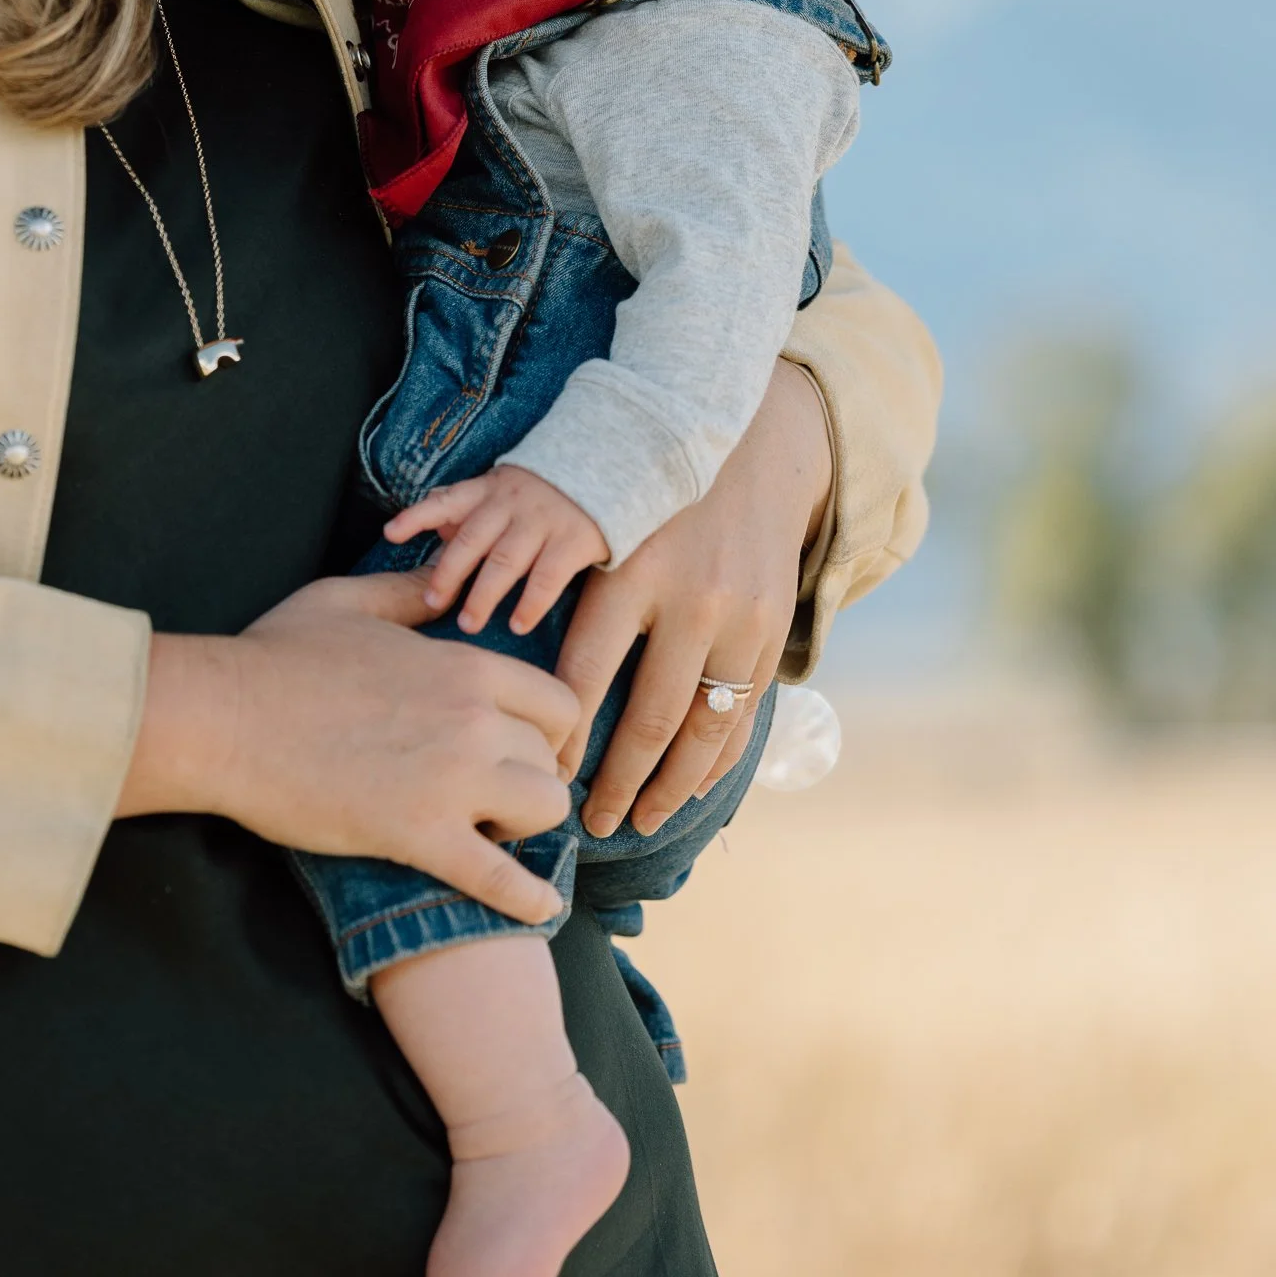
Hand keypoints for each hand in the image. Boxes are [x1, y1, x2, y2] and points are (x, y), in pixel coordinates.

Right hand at [117, 571, 580, 924]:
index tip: (528, 746)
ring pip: (542, 809)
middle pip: (550, 757)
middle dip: (532, 776)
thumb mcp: (347, 601)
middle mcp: (472, 720)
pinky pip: (497, 877)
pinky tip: (540, 910)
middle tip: (500, 792)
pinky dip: (525, 898)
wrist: (224, 718)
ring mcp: (450, 780)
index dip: (551, 729)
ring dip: (526, 825)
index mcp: (463, 665)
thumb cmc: (276, 656)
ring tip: (493, 831)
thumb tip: (441, 581)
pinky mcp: (417, 835)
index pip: (556, 700)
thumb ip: (407, 592)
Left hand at [384, 467, 608, 634]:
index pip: (446, 501)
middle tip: (431, 603)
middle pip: (471, 540)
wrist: (605, 467)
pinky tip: (518, 625)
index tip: (390, 533)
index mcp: (488, 490)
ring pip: (505, 562)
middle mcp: (511, 504)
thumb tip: (433, 530)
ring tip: (468, 623)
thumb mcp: (502, 487)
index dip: (417, 516)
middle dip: (448, 573)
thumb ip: (469, 508)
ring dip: (483, 596)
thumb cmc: (542, 489)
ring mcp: (542, 522)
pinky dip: (530, 604)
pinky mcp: (573, 541)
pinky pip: (547, 578)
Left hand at [555, 359, 832, 836]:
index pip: (585, 676)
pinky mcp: (772, 633)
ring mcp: (740, 622)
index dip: (562, 737)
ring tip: (638, 821)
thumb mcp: (599, 524)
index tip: (543, 775)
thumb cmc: (649, 496)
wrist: (752, 453)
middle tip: (588, 823)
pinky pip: (743, 715)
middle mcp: (690, 600)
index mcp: (630, 571)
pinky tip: (689, 789)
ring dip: (670, 787)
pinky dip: (716, 761)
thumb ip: (555, 584)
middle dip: (615, 782)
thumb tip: (503, 662)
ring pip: (703, 730)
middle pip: (648, 718)